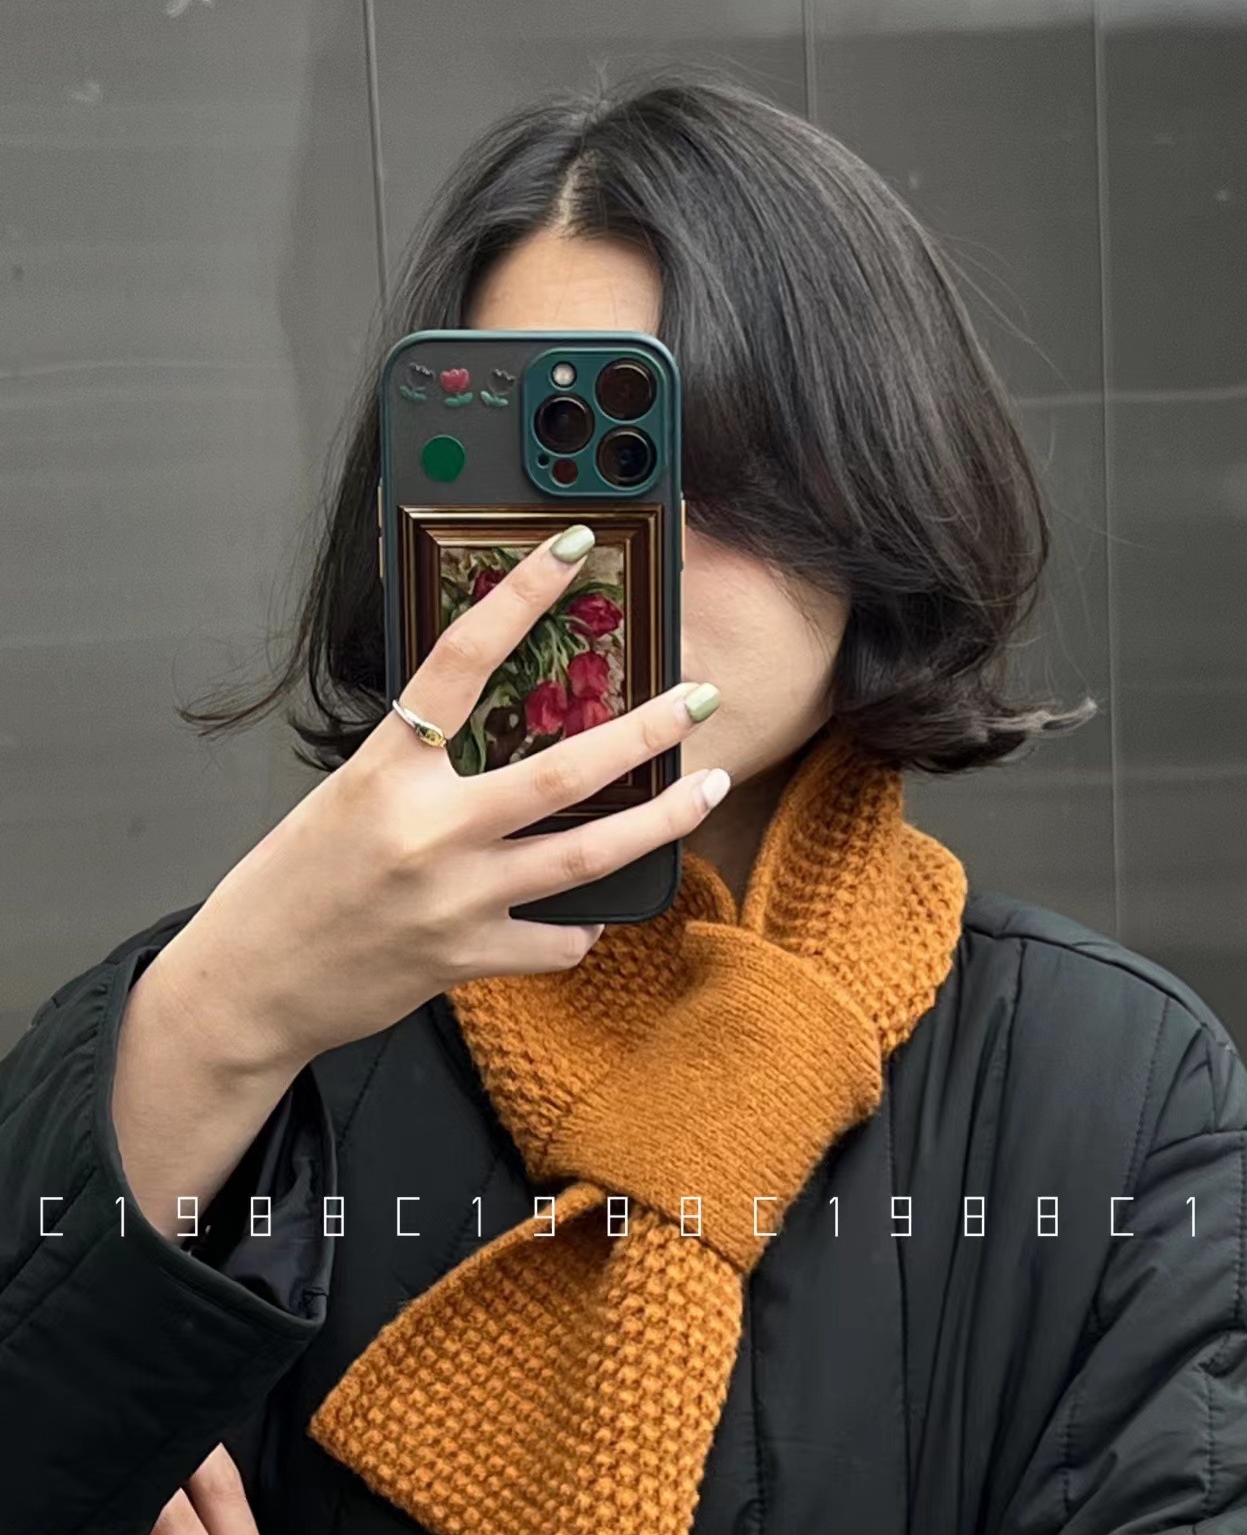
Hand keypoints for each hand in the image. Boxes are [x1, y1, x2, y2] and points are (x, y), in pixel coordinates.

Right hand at [146, 524, 726, 1071]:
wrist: (250, 983)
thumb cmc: (293, 883)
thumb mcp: (344, 795)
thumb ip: (416, 762)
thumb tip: (485, 720)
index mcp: (385, 770)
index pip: (461, 660)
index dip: (520, 596)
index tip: (571, 550)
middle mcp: (427, 830)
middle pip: (564, 771)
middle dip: (647, 730)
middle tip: (700, 698)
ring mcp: (454, 898)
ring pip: (587, 854)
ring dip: (660, 820)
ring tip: (707, 787)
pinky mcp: (467, 956)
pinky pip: (556, 940)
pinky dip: (581, 926)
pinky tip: (591, 913)